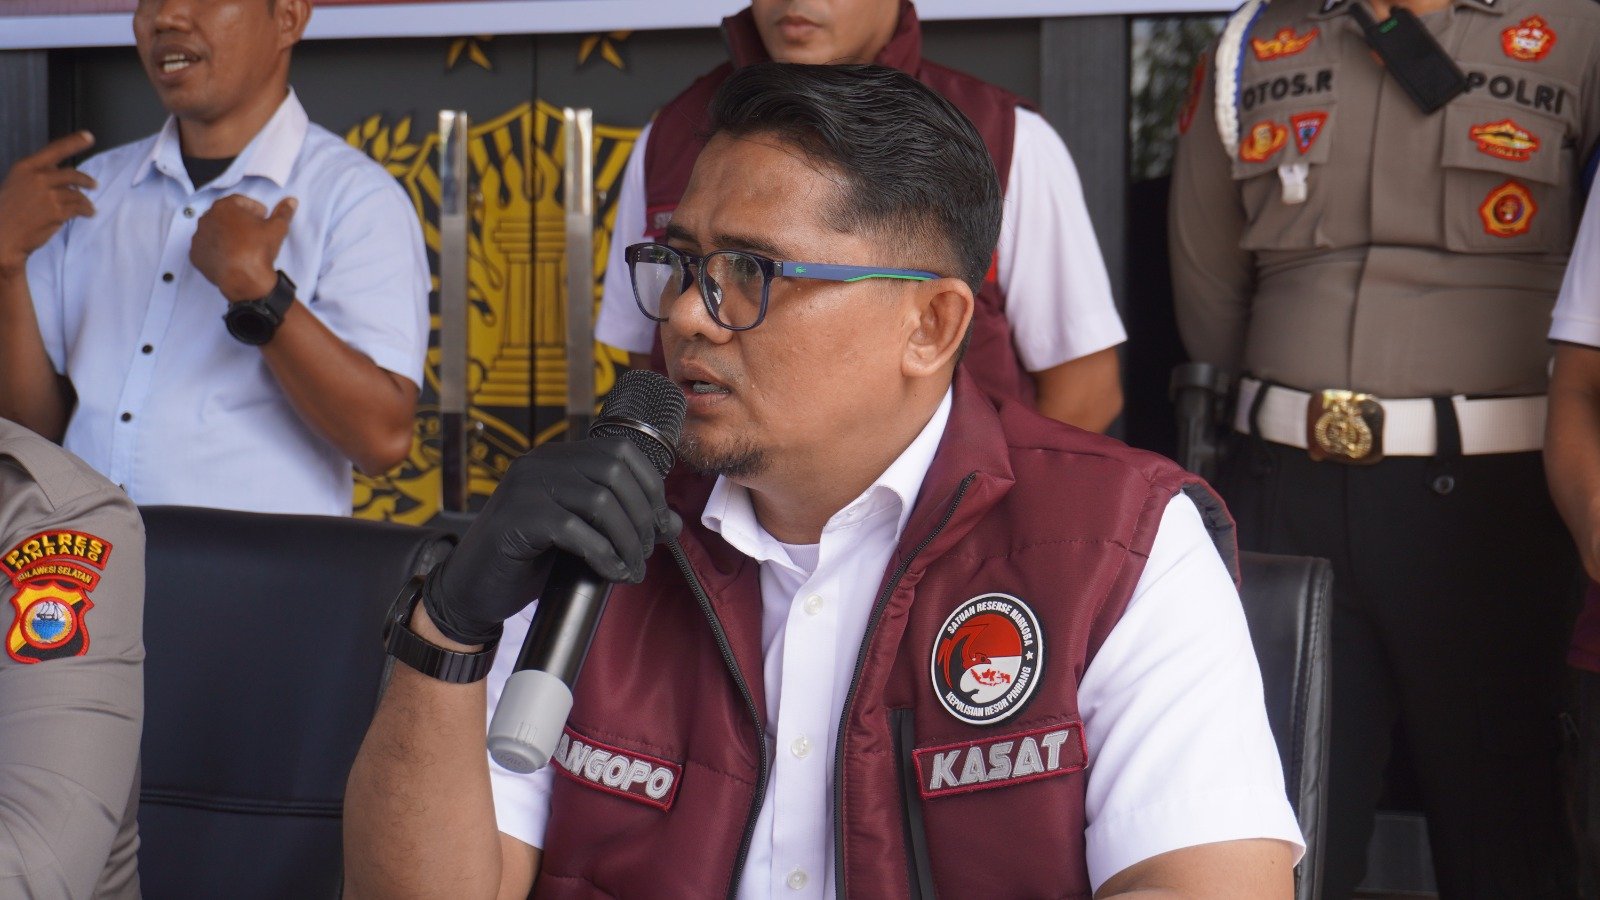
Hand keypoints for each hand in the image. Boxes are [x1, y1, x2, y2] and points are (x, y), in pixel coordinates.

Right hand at [0, 132, 96, 275]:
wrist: (2, 234)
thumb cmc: (8, 210)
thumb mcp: (17, 183)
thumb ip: (37, 176)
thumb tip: (59, 172)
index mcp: (25, 167)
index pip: (54, 150)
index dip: (74, 142)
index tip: (89, 137)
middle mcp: (38, 177)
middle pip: (72, 174)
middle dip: (86, 180)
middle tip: (94, 184)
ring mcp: (48, 195)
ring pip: (77, 194)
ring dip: (85, 201)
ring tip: (89, 207)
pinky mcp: (56, 212)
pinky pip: (79, 208)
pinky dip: (86, 211)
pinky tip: (88, 214)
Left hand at [189, 194, 295, 301]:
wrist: (244, 278)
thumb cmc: (258, 249)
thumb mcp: (277, 228)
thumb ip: (283, 212)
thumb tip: (291, 201)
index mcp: (224, 207)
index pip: (240, 201)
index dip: (254, 208)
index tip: (263, 217)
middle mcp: (207, 218)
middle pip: (225, 214)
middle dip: (239, 220)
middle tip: (253, 232)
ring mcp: (199, 237)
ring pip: (214, 230)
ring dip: (227, 234)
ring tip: (242, 246)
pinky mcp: (196, 255)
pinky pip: (207, 247)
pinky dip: (217, 249)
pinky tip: (231, 256)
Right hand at [422, 437, 682, 645]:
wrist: (472, 592)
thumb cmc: (530, 562)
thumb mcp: (582, 535)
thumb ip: (620, 522)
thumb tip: (672, 524)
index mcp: (558, 458)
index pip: (621, 450)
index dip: (651, 487)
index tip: (660, 526)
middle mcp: (539, 463)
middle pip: (615, 472)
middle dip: (642, 516)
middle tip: (646, 553)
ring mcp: (524, 487)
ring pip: (600, 501)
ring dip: (626, 540)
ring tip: (631, 569)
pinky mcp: (515, 518)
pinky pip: (574, 530)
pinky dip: (602, 555)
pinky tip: (611, 574)